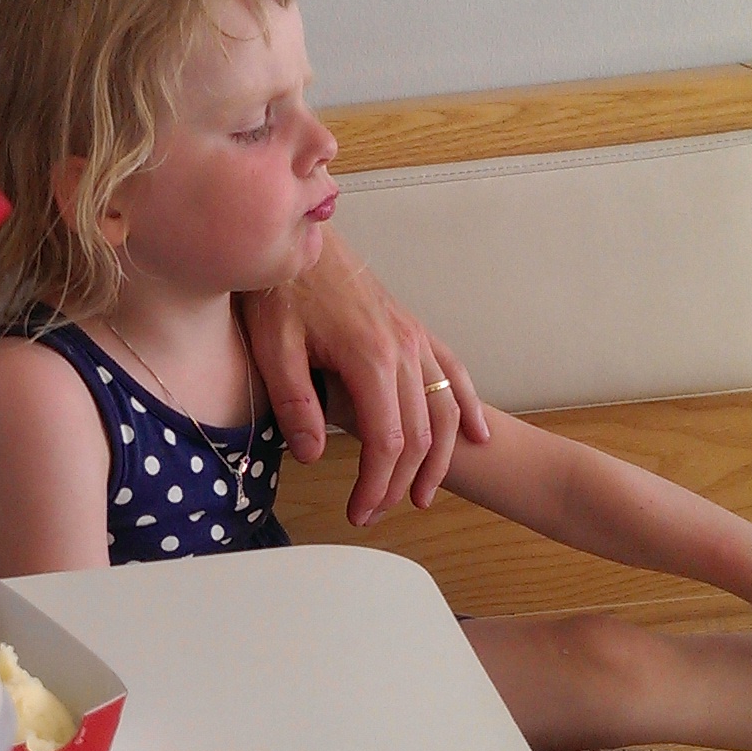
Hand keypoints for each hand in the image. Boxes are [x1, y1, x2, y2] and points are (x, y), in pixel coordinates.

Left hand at [244, 229, 487, 522]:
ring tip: (420, 495)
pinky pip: (454, 373)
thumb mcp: (274, 348)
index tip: (359, 513)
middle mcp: (403, 349)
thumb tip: (315, 456)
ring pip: (444, 409)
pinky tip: (477, 436)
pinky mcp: (414, 329)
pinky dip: (467, 408)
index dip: (376, 485)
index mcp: (370, 358)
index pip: (387, 442)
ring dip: (438, 459)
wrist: (301, 237)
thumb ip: (296, 404)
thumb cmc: (282, 289)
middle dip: (399, 483)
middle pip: (419, 435)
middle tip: (374, 513)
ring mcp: (415, 337)